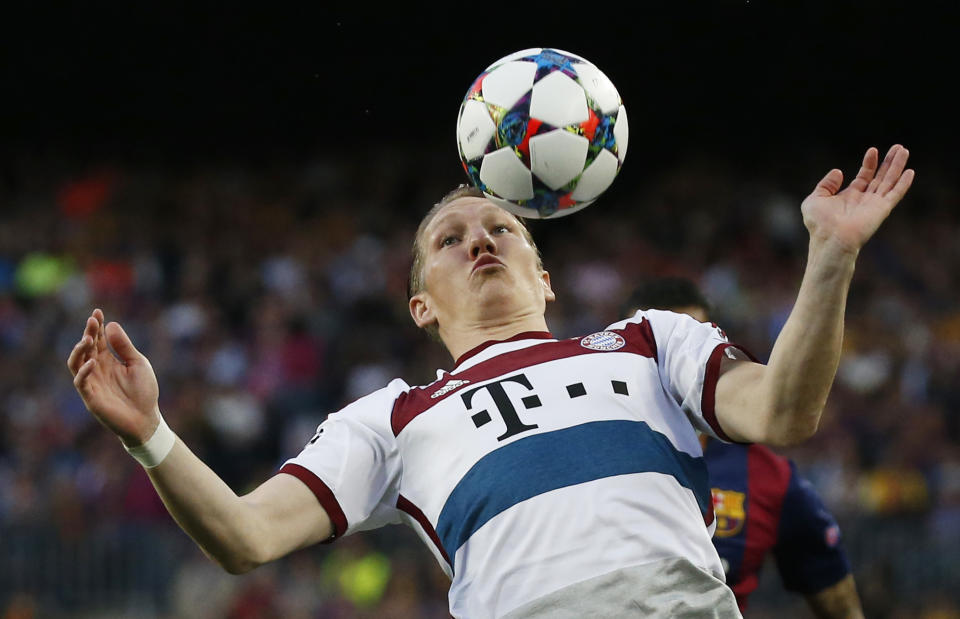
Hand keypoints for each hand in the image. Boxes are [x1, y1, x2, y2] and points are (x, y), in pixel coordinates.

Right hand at [67, 309, 160, 445]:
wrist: (146, 419)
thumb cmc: (144, 391)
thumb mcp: (138, 363)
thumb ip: (124, 346)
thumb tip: (111, 325)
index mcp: (108, 361)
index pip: (99, 340)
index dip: (97, 326)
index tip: (97, 312)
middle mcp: (97, 370)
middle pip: (87, 348)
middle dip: (88, 334)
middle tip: (92, 321)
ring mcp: (92, 383)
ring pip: (76, 363)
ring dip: (80, 350)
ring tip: (88, 339)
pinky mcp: (91, 397)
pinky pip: (81, 383)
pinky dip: (84, 372)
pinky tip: (93, 362)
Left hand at [801, 144, 914, 254]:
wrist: (830, 239)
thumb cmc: (820, 224)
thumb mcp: (815, 199)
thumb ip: (826, 184)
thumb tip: (838, 171)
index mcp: (850, 197)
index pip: (864, 176)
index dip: (869, 163)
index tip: (873, 150)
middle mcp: (864, 200)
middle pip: (880, 177)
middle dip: (888, 162)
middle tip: (898, 147)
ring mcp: (874, 205)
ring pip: (889, 181)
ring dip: (897, 166)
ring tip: (903, 150)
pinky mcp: (881, 209)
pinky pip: (895, 194)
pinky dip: (903, 183)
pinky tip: (910, 172)